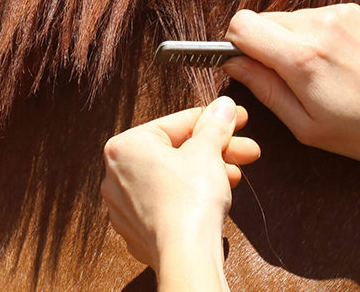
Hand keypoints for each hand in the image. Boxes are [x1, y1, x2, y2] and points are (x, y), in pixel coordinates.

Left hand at [100, 97, 259, 277]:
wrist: (186, 254)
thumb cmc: (190, 198)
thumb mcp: (207, 150)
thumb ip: (214, 124)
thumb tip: (224, 106)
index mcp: (124, 146)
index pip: (175, 124)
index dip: (212, 119)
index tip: (236, 118)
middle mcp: (114, 175)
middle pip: (174, 153)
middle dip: (214, 151)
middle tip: (245, 150)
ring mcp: (123, 207)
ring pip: (171, 179)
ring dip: (205, 173)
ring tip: (235, 176)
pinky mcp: (136, 231)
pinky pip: (165, 204)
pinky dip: (189, 198)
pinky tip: (215, 196)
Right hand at [222, 4, 359, 161]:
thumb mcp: (306, 126)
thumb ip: (264, 90)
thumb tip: (232, 64)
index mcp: (302, 59)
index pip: (241, 26)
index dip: (233, 45)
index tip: (243, 65)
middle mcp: (318, 27)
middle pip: (260, 19)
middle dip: (261, 45)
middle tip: (282, 78)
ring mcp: (337, 14)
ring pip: (286, 18)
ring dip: (287, 41)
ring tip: (315, 73)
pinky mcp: (352, 10)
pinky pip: (311, 17)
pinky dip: (311, 36)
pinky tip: (333, 62)